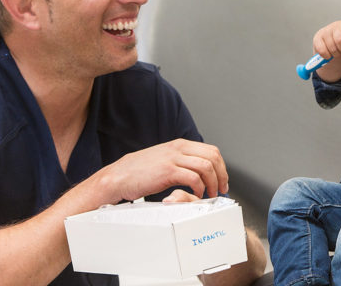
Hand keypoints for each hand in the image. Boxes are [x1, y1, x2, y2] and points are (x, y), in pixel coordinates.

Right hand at [96, 138, 228, 202]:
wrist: (118, 177)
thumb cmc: (138, 172)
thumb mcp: (163, 160)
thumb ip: (180, 161)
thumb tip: (197, 172)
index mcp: (179, 144)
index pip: (211, 150)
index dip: (221, 167)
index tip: (222, 180)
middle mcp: (178, 148)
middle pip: (213, 157)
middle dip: (221, 175)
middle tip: (221, 189)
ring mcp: (173, 158)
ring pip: (206, 167)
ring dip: (213, 183)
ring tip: (210, 195)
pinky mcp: (167, 171)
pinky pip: (193, 178)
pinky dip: (200, 188)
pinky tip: (197, 195)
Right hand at [311, 16, 340, 81]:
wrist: (331, 48)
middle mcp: (336, 25)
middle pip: (340, 39)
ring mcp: (325, 31)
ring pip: (332, 47)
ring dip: (336, 54)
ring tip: (336, 52)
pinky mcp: (317, 38)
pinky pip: (322, 51)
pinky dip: (327, 56)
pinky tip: (329, 54)